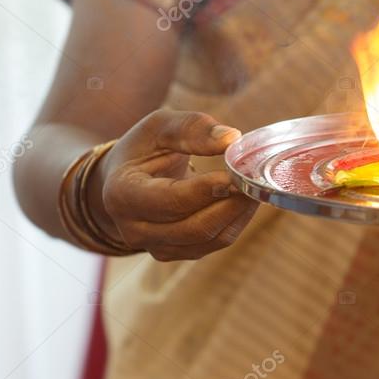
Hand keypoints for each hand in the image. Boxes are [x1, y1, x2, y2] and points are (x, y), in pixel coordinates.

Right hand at [92, 110, 256, 260]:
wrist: (125, 179)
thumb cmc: (144, 148)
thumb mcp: (159, 126)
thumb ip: (192, 128)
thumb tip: (232, 138)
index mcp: (122, 195)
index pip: (170, 200)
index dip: (206, 190)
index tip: (235, 174)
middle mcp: (134, 229)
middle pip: (194, 227)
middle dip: (231, 203)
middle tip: (256, 180)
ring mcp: (156, 246)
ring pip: (210, 239)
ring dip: (239, 213)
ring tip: (255, 186)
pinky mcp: (177, 252)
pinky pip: (215, 243)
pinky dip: (236, 221)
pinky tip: (245, 199)